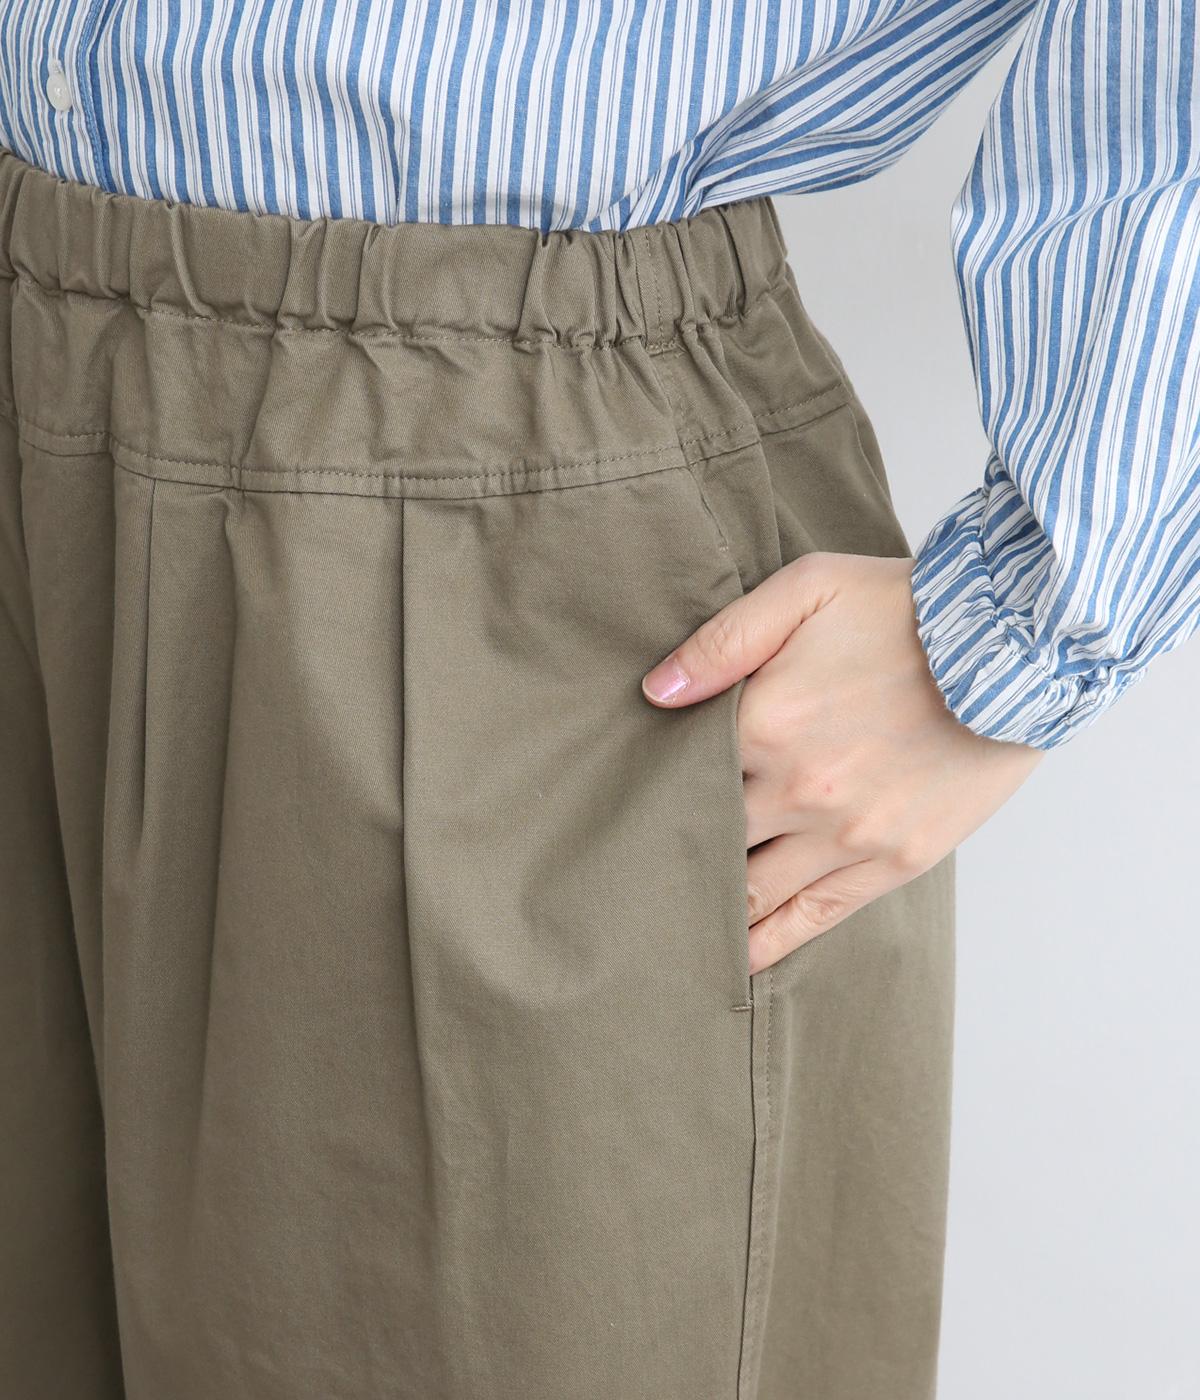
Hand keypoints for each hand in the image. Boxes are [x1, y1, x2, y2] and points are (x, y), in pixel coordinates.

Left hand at [641, 552, 1042, 973]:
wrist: (1014, 647)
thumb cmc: (904, 610)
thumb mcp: (805, 590)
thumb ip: (723, 642)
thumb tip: (654, 692)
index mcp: (767, 723)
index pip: (680, 774)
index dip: (649, 792)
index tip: (618, 811)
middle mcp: (800, 790)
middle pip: (708, 838)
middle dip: (667, 856)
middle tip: (622, 882)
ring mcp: (849, 834)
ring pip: (752, 892)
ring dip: (707, 911)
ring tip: (663, 933)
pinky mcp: (894, 860)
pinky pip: (815, 918)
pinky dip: (768, 945)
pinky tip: (733, 961)